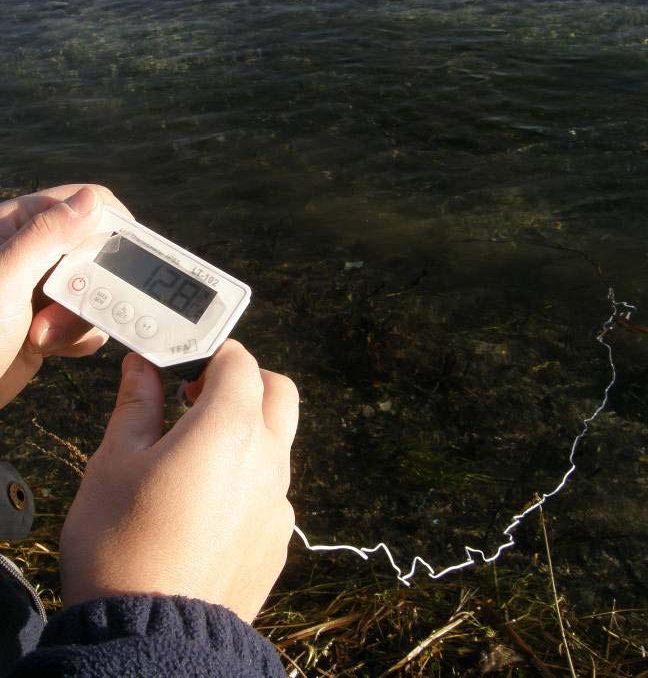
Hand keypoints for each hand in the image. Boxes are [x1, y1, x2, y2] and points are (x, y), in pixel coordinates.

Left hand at [0, 184, 131, 407]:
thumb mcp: (6, 280)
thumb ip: (48, 236)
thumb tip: (92, 199)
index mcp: (16, 226)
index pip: (80, 203)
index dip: (108, 226)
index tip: (122, 257)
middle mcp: (31, 253)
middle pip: (95, 252)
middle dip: (92, 285)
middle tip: (68, 306)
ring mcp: (39, 289)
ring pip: (96, 290)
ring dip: (79, 319)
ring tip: (41, 335)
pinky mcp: (48, 321)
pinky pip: (88, 321)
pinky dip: (79, 338)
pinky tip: (48, 347)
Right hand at [60, 340, 298, 622]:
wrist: (152, 636)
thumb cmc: (123, 544)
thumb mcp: (115, 462)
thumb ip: (138, 404)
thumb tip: (143, 367)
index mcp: (229, 428)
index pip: (240, 362)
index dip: (213, 356)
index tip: (185, 369)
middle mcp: (268, 458)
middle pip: (278, 391)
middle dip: (246, 381)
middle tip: (201, 399)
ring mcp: (280, 500)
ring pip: (280, 440)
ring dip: (250, 429)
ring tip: (200, 454)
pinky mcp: (280, 536)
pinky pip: (275, 487)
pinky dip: (252, 476)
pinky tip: (211, 504)